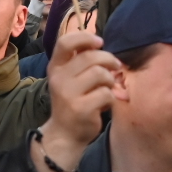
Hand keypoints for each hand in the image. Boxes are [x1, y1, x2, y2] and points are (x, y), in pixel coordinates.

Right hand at [35, 31, 118, 171]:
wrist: (65, 134)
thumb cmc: (73, 101)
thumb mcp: (69, 78)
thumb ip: (81, 61)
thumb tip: (102, 46)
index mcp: (55, 67)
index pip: (65, 42)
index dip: (85, 37)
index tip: (99, 42)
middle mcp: (59, 78)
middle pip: (90, 57)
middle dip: (109, 60)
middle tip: (116, 67)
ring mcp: (68, 94)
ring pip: (100, 74)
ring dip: (111, 80)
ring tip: (108, 87)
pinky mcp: (81, 108)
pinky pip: (106, 94)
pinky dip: (111, 98)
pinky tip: (105, 104)